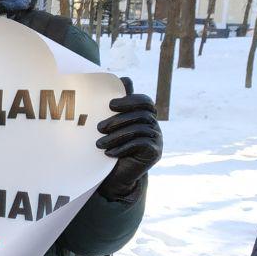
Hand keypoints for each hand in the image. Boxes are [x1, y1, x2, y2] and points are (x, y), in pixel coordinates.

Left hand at [96, 77, 161, 200]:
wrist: (117, 177)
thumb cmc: (111, 148)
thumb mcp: (111, 127)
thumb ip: (116, 107)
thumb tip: (122, 78)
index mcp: (145, 116)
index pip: (144, 101)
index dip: (129, 100)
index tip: (110, 105)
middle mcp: (154, 125)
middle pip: (142, 114)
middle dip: (118, 119)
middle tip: (99, 128)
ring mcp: (157, 138)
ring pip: (139, 129)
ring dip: (116, 135)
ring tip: (99, 143)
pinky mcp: (155, 152)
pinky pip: (141, 143)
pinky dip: (122, 147)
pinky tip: (109, 153)